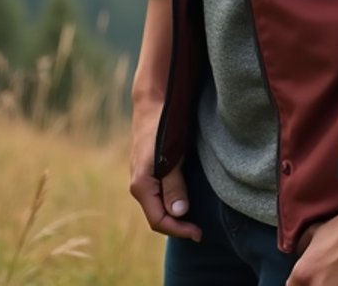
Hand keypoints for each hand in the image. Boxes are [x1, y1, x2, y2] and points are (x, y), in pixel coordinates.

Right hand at [128, 102, 201, 241]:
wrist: (152, 103)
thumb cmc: (164, 128)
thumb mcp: (172, 156)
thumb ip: (174, 185)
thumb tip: (178, 213)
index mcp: (141, 185)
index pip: (158, 220)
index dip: (179, 230)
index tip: (199, 233)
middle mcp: (138, 185)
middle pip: (157, 217)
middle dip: (177, 226)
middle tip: (199, 230)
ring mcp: (141, 178)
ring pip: (157, 206)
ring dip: (174, 216)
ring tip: (193, 220)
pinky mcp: (147, 171)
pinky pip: (157, 196)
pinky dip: (170, 203)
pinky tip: (183, 202)